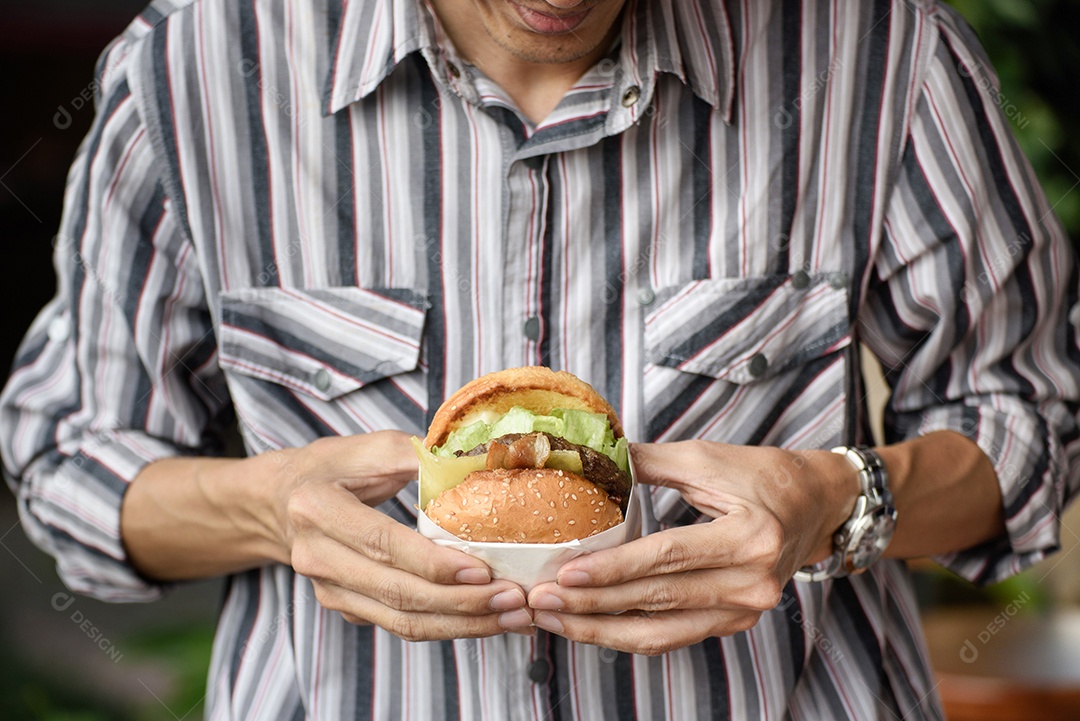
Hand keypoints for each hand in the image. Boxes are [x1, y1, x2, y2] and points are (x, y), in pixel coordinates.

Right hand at [278, 431, 533, 640]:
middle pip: (397, 593)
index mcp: (318, 508)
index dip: (434, 563)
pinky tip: (488, 620)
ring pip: (401, 621)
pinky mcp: (346, 608)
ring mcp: (329, 589)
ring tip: (512, 617)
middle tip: (514, 599)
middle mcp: (317, 557)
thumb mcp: (371, 447)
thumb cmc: (333, 467)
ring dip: (463, 624)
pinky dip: (448, 626)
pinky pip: (400, 625)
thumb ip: (420, 455)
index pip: (383, 544)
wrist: (279, 501)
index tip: (483, 571)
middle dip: (462, 602)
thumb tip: (480, 461)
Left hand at [525, 441, 855, 654]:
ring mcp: (745, 610)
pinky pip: (673, 636)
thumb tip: (588, 456)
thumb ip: (646, 462)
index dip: (613, 568)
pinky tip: (590, 627)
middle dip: (593, 605)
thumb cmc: (763, 475)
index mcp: (749, 536)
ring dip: (601, 630)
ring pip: (661, 632)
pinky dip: (628, 634)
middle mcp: (752, 582)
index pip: (667, 557)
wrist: (817, 505)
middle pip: (658, 600)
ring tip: (554, 620)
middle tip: (541, 601)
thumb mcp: (706, 458)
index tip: (565, 573)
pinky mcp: (735, 622)